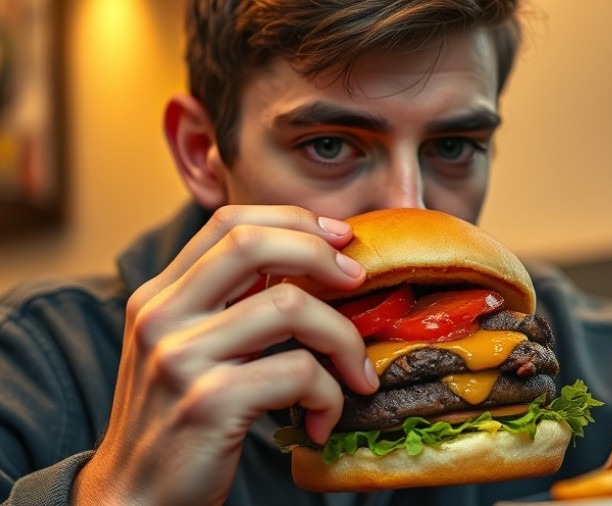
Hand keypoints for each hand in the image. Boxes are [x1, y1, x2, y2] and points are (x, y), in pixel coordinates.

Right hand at [72, 205, 378, 504]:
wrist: (135, 499)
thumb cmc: (180, 422)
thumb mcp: (190, 351)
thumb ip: (230, 307)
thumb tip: (311, 267)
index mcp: (160, 295)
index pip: (229, 223)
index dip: (293, 220)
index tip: (339, 239)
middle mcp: (162, 315)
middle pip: (253, 243)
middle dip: (321, 254)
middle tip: (358, 282)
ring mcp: (180, 357)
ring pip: (290, 307)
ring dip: (343, 340)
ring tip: (355, 376)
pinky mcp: (208, 402)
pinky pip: (299, 373)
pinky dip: (329, 396)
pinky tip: (322, 422)